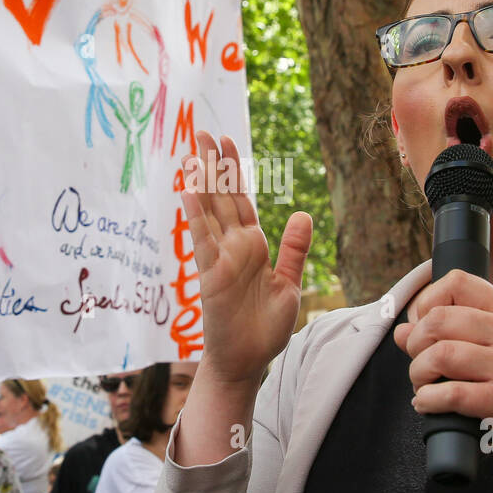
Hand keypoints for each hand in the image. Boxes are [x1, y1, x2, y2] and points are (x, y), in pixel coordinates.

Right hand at [180, 130, 312, 386]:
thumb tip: (303, 213)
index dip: (234, 170)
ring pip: (209, 212)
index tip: (226, 142)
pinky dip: (196, 217)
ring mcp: (220, 259)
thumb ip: (294, 250)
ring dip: (201, 182)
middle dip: (214, 165)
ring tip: (193, 151)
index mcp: (252, 246)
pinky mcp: (211, 276)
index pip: (240, 200)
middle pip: (221, 197)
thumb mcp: (289, 284)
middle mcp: (232, 247)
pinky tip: (189, 192)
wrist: (248, 361)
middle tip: (202, 131)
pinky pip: (202, 241)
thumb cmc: (265, 327)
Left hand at [395, 268, 492, 486]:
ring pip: (440, 354)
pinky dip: (426, 400)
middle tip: (420, 365)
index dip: (426, 302)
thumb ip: (455, 338)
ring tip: (423, 386)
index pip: (458, 281)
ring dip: (418, 373)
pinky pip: (448, 394)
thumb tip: (402, 331)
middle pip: (439, 319)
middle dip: (415, 344)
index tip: (422, 328)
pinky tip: (428, 405)